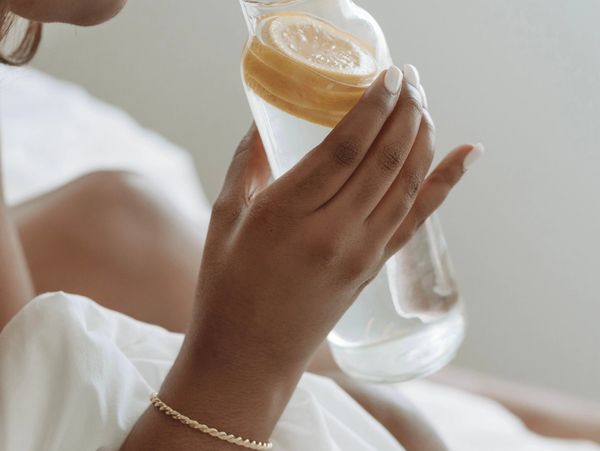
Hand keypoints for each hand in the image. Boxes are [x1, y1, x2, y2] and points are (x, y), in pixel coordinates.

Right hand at [189, 69, 477, 372]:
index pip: (344, 147)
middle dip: (404, 110)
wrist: (249, 357)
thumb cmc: (227, 289)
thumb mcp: (225, 219)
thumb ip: (248, 164)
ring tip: (424, 102)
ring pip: (407, 183)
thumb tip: (263, 122)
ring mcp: (360, 253)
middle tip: (410, 78)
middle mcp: (332, 232)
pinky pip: (416, 218)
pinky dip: (446, 183)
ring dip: (422, 136)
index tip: (387, 76)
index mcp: (287, 213)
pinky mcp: (372, 269)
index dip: (372, 107)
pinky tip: (468, 154)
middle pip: (384, 159)